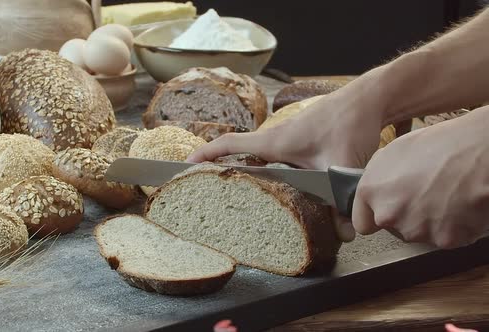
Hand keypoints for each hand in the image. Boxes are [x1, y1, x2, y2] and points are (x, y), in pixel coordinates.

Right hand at [187, 82, 387, 241]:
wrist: (370, 97)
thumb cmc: (350, 121)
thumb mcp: (342, 165)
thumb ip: (342, 203)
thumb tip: (344, 234)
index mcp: (274, 141)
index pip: (229, 144)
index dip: (206, 154)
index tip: (185, 164)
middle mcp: (276, 138)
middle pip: (238, 152)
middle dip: (220, 167)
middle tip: (206, 186)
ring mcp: (289, 138)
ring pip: (259, 157)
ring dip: (246, 168)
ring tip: (238, 192)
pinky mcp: (302, 141)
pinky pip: (276, 157)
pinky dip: (270, 169)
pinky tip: (280, 187)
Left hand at [353, 107, 488, 248]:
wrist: (481, 151)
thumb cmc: (441, 145)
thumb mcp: (394, 153)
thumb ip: (377, 180)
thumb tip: (375, 194)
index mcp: (371, 192)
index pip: (363, 223)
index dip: (376, 216)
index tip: (387, 209)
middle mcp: (388, 215)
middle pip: (393, 229)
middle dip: (405, 217)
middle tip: (424, 195)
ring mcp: (416, 230)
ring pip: (418, 235)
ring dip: (428, 222)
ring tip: (445, 196)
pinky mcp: (444, 240)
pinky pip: (444, 238)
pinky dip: (452, 227)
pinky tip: (459, 205)